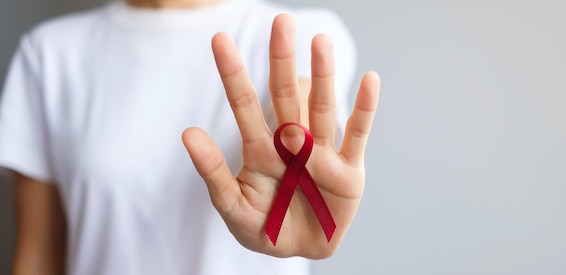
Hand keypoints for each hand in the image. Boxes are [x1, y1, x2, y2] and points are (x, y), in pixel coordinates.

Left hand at [182, 14, 379, 258]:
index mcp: (262, 149)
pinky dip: (364, 109)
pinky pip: (357, 135)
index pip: (245, 105)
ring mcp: (322, 152)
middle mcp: (292, 142)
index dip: (233, 74)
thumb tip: (187, 133)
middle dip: (282, 60)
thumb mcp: (233, 206)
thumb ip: (213, 172)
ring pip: (322, 108)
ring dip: (324, 76)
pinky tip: (369, 80)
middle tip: (281, 21)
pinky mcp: (350, 169)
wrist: (302, 250)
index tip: (219, 39)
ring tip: (320, 42)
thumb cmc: (265, 227)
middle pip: (286, 95)